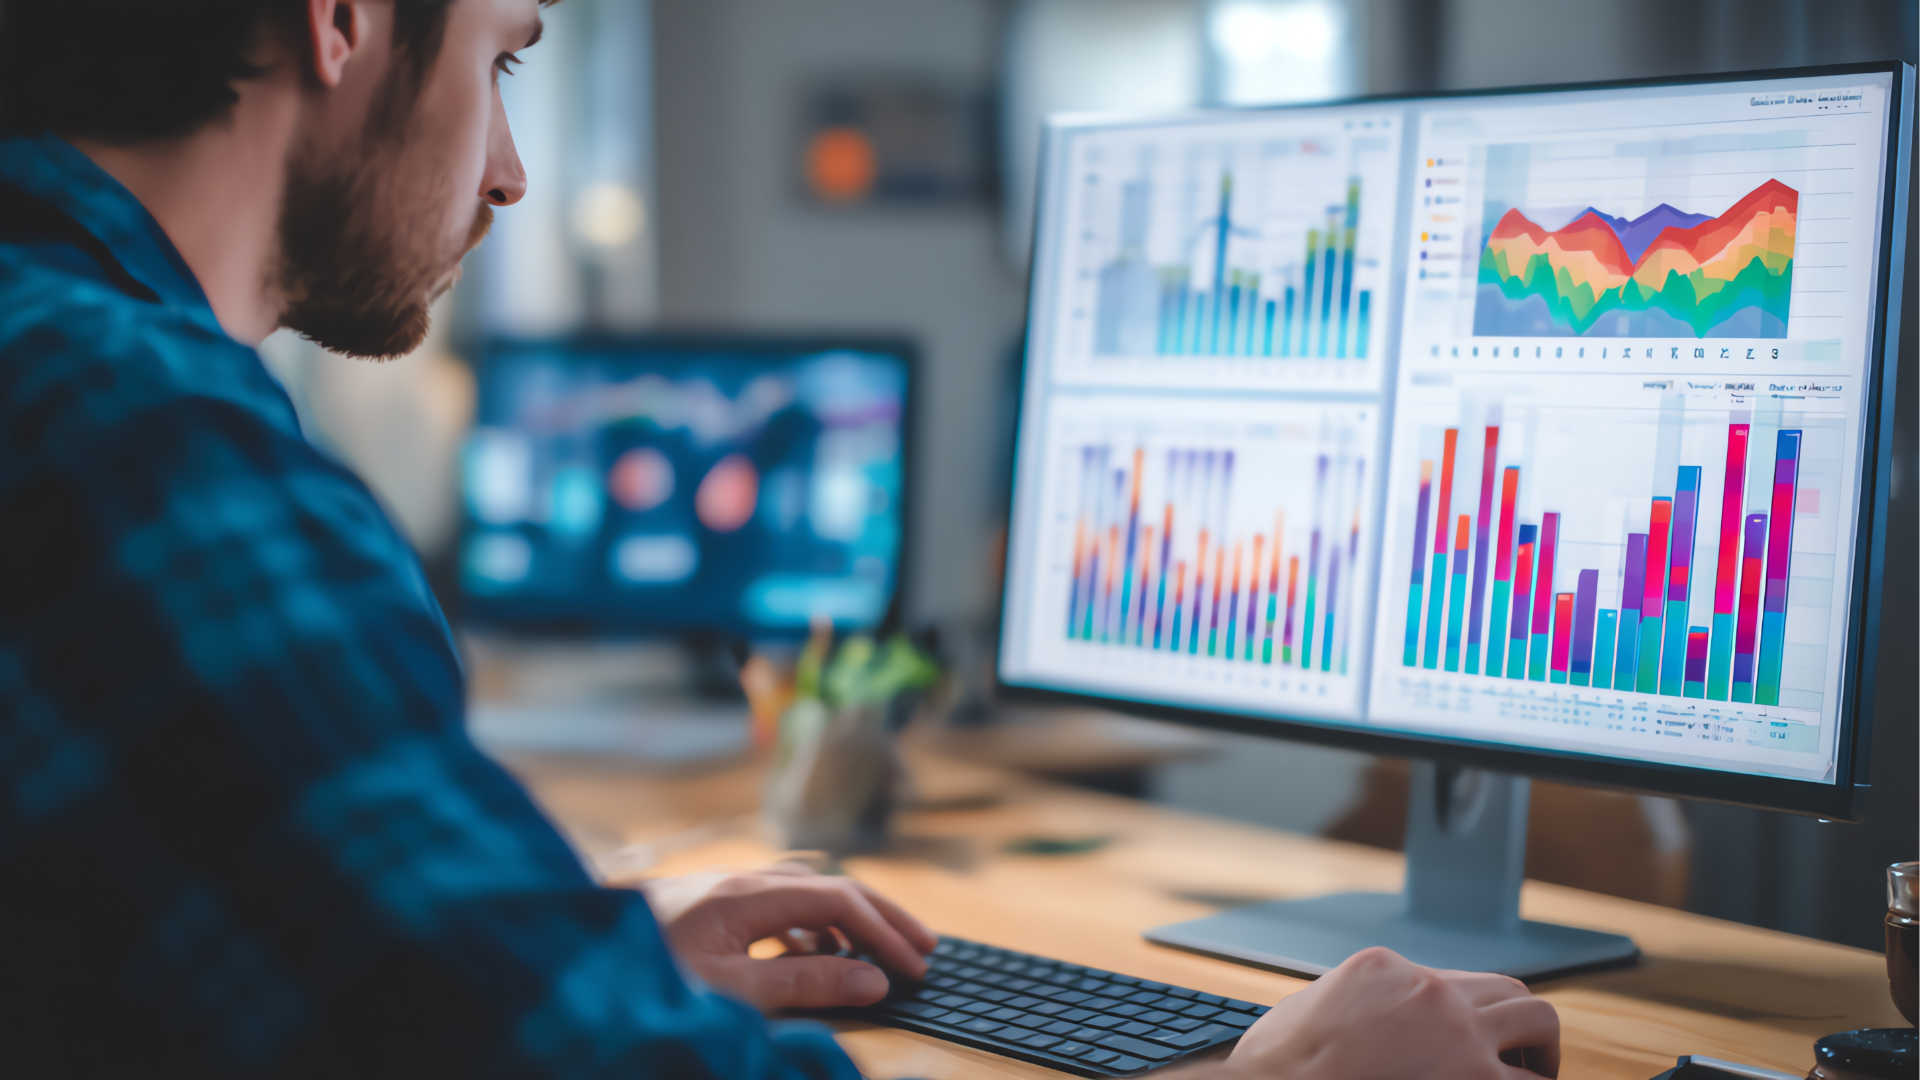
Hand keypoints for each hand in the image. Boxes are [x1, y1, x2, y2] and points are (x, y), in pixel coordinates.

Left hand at [641, 863, 937, 1010]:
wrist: (565, 957)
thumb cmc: (641, 974)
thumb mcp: (728, 991)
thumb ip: (802, 985)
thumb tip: (869, 979)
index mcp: (747, 893)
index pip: (839, 902)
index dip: (884, 934)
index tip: (915, 969)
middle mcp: (740, 881)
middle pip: (831, 887)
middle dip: (881, 917)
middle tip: (925, 948)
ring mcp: (722, 892)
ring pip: (805, 897)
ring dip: (848, 925)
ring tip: (880, 955)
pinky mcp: (707, 910)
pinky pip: (777, 911)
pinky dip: (811, 934)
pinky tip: (816, 959)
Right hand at [1220, 947, 1559, 1079]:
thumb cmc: (1277, 1065)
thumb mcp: (1311, 1009)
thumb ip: (1354, 1006)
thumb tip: (1365, 1023)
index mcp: (1387, 968)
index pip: (1453, 981)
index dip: (1464, 1017)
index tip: (1459, 1045)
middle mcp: (1432, 992)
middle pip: (1510, 991)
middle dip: (1521, 1025)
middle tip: (1517, 1059)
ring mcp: (1459, 1036)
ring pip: (1540, 1023)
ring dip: (1541, 1055)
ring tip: (1533, 1078)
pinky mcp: (1475, 1079)